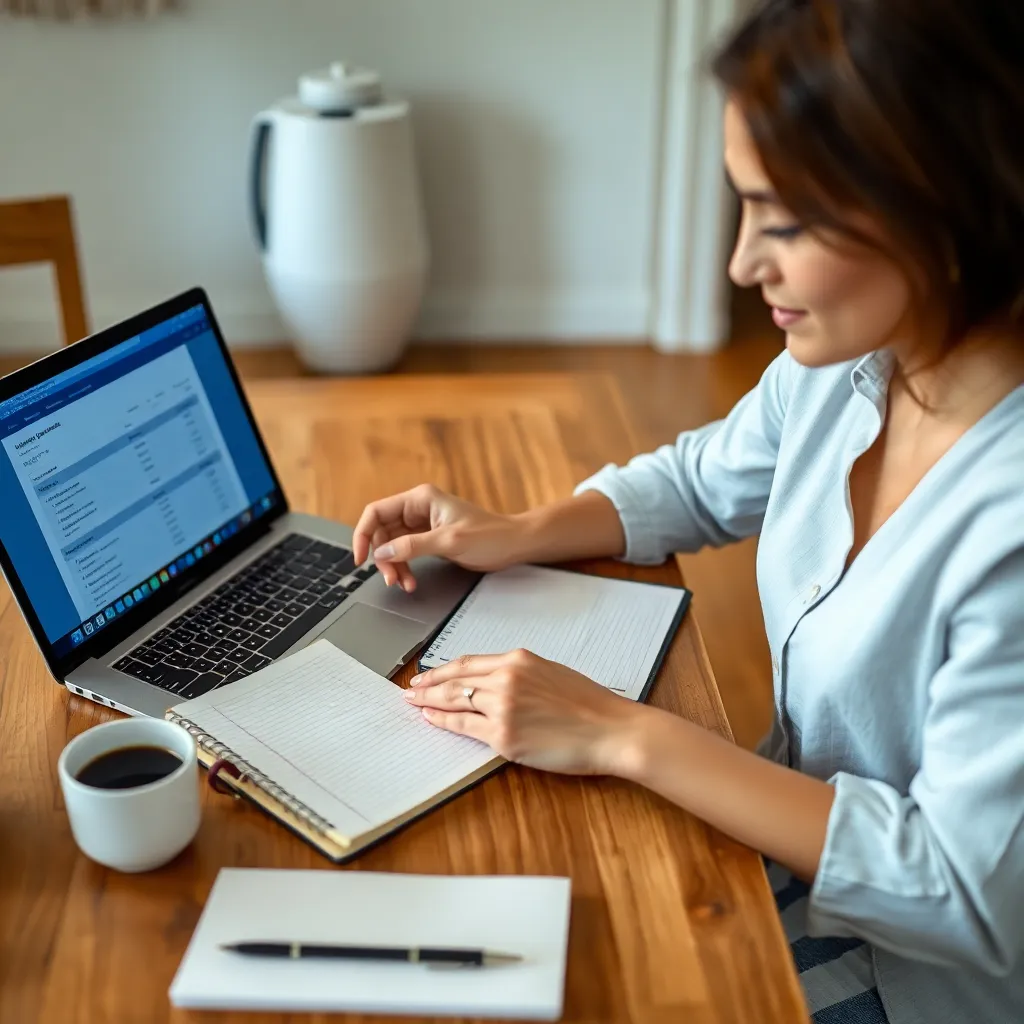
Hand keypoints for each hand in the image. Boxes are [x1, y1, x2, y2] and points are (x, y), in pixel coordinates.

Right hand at [352, 485, 526, 591]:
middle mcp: (418, 508)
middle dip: (383, 557)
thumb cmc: (489, 535)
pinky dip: (404, 568)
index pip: (377, 512)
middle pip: (382, 532)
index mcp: (420, 499)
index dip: (363, 534)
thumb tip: (383, 551)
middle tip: (391, 579)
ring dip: (393, 566)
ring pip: (392, 546)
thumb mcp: (449, 541)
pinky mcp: (429, 539)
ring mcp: (422, 525)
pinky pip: (405, 553)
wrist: (513, 545)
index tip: (360, 558)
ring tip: (404, 584)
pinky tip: (411, 581)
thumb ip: (413, 546)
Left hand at [404, 649, 642, 774]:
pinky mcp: (503, 736)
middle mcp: (506, 678)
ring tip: (413, 704)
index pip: (468, 662)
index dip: (443, 669)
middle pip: (454, 679)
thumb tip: (490, 684)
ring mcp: (502, 707)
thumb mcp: (551, 673)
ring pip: (454, 701)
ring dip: (429, 703)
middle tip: (410, 689)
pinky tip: (432, 720)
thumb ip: (519, 675)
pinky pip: (463, 727)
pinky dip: (442, 723)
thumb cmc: (589, 705)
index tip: (427, 674)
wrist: (610, 729)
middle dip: (427, 684)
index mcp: (519, 659)